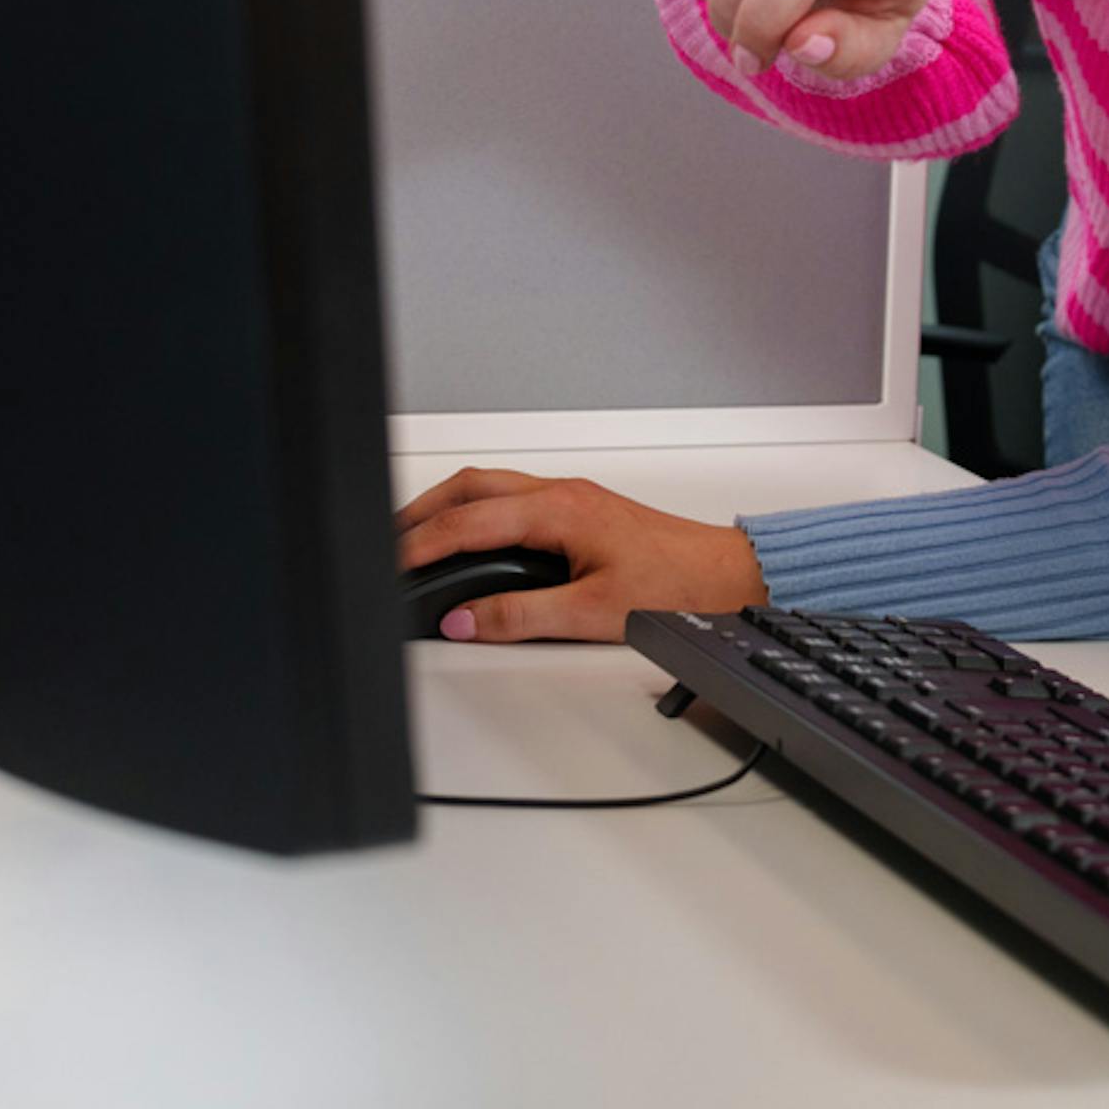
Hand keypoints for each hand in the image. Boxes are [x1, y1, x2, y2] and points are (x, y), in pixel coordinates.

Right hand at [394, 467, 769, 642]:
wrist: (722, 575)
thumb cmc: (673, 584)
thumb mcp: (590, 613)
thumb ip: (520, 617)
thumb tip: (465, 622)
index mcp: (558, 509)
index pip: (468, 521)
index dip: (421, 545)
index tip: (389, 565)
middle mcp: (561, 493)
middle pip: (469, 486)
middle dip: (420, 511)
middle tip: (385, 541)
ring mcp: (570, 496)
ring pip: (489, 486)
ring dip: (446, 507)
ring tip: (413, 537)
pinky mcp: (579, 507)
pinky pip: (511, 497)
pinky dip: (475, 512)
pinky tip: (467, 536)